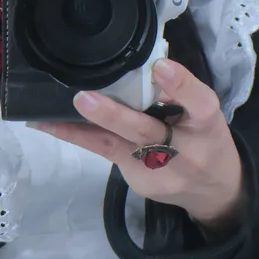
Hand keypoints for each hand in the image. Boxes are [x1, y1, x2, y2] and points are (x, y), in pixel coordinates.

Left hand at [29, 56, 247, 231]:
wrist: (213, 192)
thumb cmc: (204, 140)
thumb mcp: (203, 113)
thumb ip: (179, 93)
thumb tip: (143, 68)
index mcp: (206, 123)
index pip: (198, 101)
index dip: (179, 84)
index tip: (160, 67)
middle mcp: (183, 150)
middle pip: (146, 132)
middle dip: (113, 116)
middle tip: (83, 99)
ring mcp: (158, 171)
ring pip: (115, 148)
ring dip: (79, 132)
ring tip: (45, 120)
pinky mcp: (139, 182)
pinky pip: (108, 155)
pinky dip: (82, 139)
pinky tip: (53, 127)